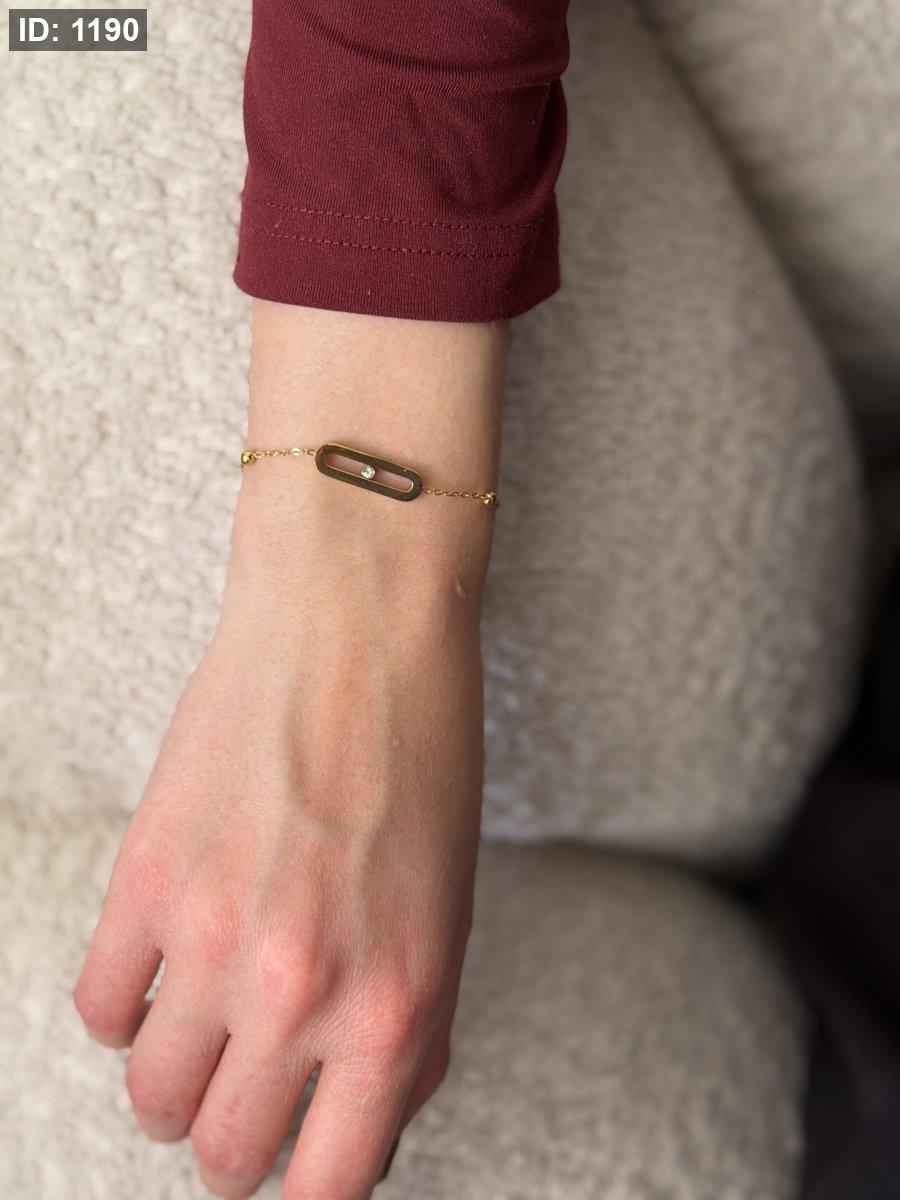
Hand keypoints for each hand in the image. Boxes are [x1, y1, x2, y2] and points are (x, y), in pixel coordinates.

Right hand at [74, 505, 485, 1198]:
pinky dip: (128, 1009)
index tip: (296, 1181)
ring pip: (153, 1098)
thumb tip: (363, 1118)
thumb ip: (410, 1029)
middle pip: (226, 1156)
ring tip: (203, 1037)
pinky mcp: (142, 881)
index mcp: (394, 1005)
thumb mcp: (451, 909)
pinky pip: (100, 1008)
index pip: (332, 1187)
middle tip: (246, 1102)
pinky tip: (162, 972)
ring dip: (177, 1086)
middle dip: (237, 1146)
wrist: (355, 628)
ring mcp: (209, 939)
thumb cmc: (423, 756)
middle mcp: (299, 991)